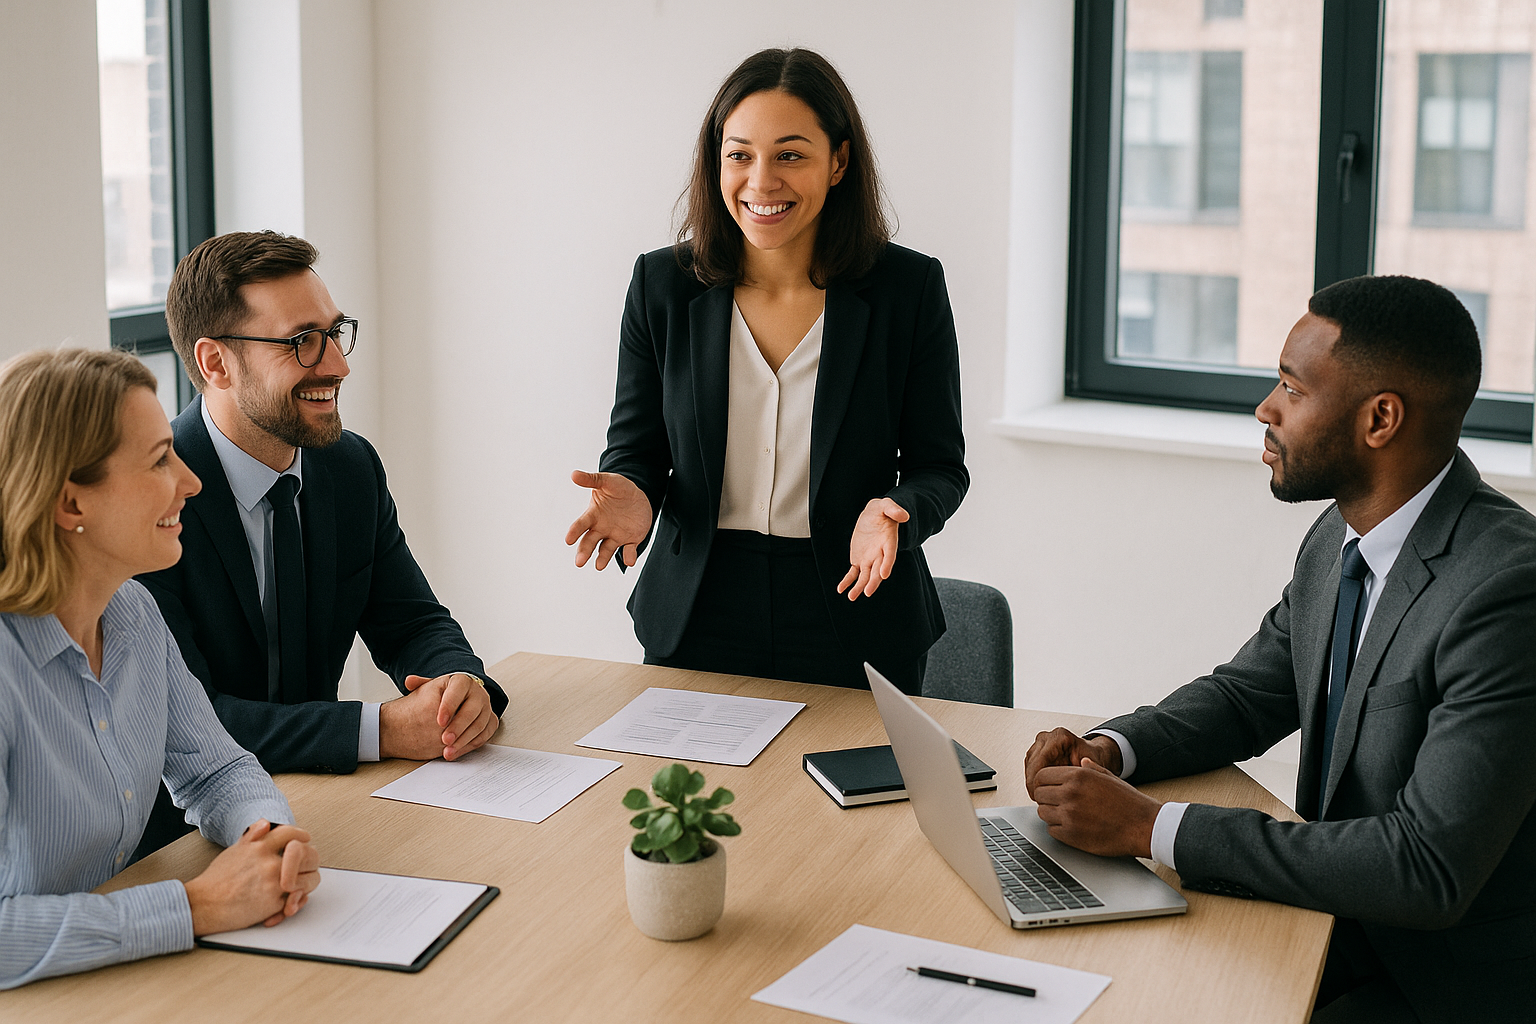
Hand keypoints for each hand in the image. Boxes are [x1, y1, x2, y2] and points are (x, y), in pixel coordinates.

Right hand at [184, 819, 320, 935]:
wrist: (203, 905)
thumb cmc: (216, 880)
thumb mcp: (233, 851)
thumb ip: (252, 837)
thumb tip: (266, 823)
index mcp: (260, 847)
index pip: (291, 833)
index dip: (301, 836)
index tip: (304, 840)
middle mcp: (269, 862)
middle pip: (308, 854)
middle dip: (311, 859)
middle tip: (308, 865)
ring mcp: (274, 882)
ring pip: (309, 879)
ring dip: (306, 883)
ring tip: (300, 886)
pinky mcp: (274, 903)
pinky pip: (297, 899)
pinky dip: (295, 901)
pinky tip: (289, 901)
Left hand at [381, 673, 498, 759]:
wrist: (459, 701)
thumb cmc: (444, 695)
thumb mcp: (432, 687)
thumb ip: (421, 684)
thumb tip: (409, 681)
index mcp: (464, 681)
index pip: (459, 689)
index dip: (450, 705)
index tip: (439, 721)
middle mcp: (478, 693)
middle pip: (472, 710)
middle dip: (458, 726)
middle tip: (445, 739)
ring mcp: (486, 708)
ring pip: (479, 725)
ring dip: (464, 740)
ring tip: (447, 751)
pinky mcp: (490, 722)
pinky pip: (485, 735)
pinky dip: (471, 745)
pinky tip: (457, 751)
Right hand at [565, 469, 651, 569]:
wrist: (638, 496)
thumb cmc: (618, 488)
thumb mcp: (607, 481)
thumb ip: (591, 480)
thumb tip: (573, 474)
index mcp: (593, 515)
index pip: (581, 524)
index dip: (574, 532)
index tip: (568, 539)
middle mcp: (601, 528)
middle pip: (589, 542)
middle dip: (584, 551)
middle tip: (579, 562)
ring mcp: (615, 536)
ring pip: (606, 550)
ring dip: (603, 559)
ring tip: (599, 566)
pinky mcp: (630, 540)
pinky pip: (629, 550)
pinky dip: (629, 556)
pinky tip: (629, 560)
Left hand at [836, 498, 908, 600]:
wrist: (873, 516)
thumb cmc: (881, 511)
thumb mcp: (885, 505)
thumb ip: (893, 509)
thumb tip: (904, 516)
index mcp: (888, 542)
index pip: (889, 555)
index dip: (887, 565)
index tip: (884, 575)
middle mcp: (880, 554)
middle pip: (878, 570)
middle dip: (873, 582)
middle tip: (867, 591)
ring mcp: (870, 559)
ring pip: (866, 576)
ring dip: (859, 586)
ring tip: (852, 596)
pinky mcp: (859, 560)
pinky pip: (853, 573)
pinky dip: (847, 581)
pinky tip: (841, 589)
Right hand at [1024, 727, 1122, 798]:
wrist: (1090, 754)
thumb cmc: (1091, 759)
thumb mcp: (1091, 767)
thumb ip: (1078, 776)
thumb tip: (1070, 789)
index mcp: (1059, 737)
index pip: (1040, 763)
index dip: (1039, 783)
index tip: (1043, 796)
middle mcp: (1046, 738)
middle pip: (1031, 766)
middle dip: (1036, 786)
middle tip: (1043, 801)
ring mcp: (1038, 744)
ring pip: (1028, 769)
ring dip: (1034, 785)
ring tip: (1045, 798)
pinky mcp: (1034, 752)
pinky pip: (1029, 770)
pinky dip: (1034, 782)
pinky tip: (1044, 790)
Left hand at [1031, 758, 1161, 858]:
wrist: (1143, 826)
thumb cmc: (1129, 802)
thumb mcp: (1109, 777)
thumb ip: (1090, 768)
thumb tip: (1081, 762)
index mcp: (1078, 775)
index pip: (1041, 775)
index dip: (1044, 782)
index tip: (1049, 788)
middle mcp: (1070, 792)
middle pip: (1039, 794)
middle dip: (1047, 798)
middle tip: (1058, 802)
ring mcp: (1069, 815)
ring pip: (1042, 812)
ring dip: (1051, 813)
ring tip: (1067, 815)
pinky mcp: (1071, 835)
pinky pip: (1051, 830)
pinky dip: (1058, 829)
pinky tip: (1072, 827)